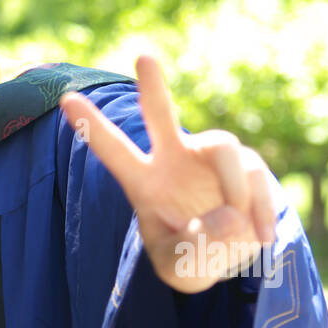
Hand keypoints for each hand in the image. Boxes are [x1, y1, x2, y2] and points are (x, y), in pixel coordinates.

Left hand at [59, 54, 277, 293]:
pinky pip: (257, 178)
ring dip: (237, 191)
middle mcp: (176, 159)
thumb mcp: (181, 271)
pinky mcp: (248, 166)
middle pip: (162, 115)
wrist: (229, 259)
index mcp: (144, 181)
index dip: (91, 126)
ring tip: (240, 231)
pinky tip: (262, 237)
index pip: (114, 151)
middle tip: (143, 56)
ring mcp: (212, 159)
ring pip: (226, 148)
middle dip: (154, 87)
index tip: (65, 98)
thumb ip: (195, 252)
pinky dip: (262, 210)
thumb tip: (228, 215)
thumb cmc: (192, 259)